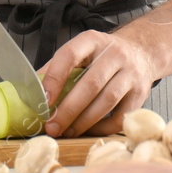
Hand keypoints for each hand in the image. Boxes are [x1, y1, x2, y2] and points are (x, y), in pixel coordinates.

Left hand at [40, 30, 159, 136]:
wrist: (141, 53)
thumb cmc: (102, 57)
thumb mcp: (81, 52)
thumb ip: (57, 68)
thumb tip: (31, 91)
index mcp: (92, 40)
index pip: (70, 55)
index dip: (55, 78)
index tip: (43, 100)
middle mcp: (114, 54)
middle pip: (91, 84)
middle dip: (68, 109)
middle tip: (51, 126)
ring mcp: (131, 73)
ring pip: (107, 101)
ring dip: (83, 121)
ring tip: (66, 132)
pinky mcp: (141, 93)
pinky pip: (120, 116)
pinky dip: (102, 127)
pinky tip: (88, 131)